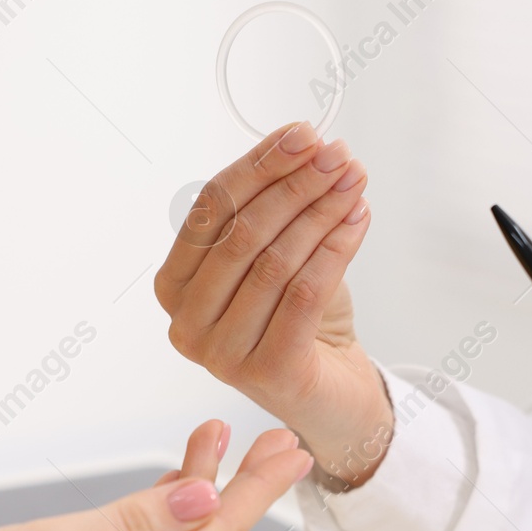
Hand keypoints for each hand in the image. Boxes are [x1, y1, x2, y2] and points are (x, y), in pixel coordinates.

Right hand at [155, 121, 392, 487]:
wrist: (332, 395)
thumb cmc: (300, 323)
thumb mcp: (275, 256)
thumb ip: (272, 208)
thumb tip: (304, 146)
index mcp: (174, 287)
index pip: (211, 210)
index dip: (258, 166)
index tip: (302, 135)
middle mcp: (187, 324)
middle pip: (242, 232)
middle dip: (295, 184)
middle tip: (337, 155)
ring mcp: (221, 354)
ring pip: (275, 260)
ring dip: (321, 211)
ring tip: (354, 181)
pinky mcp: (267, 372)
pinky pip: (304, 291)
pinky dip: (335, 247)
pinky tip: (358, 217)